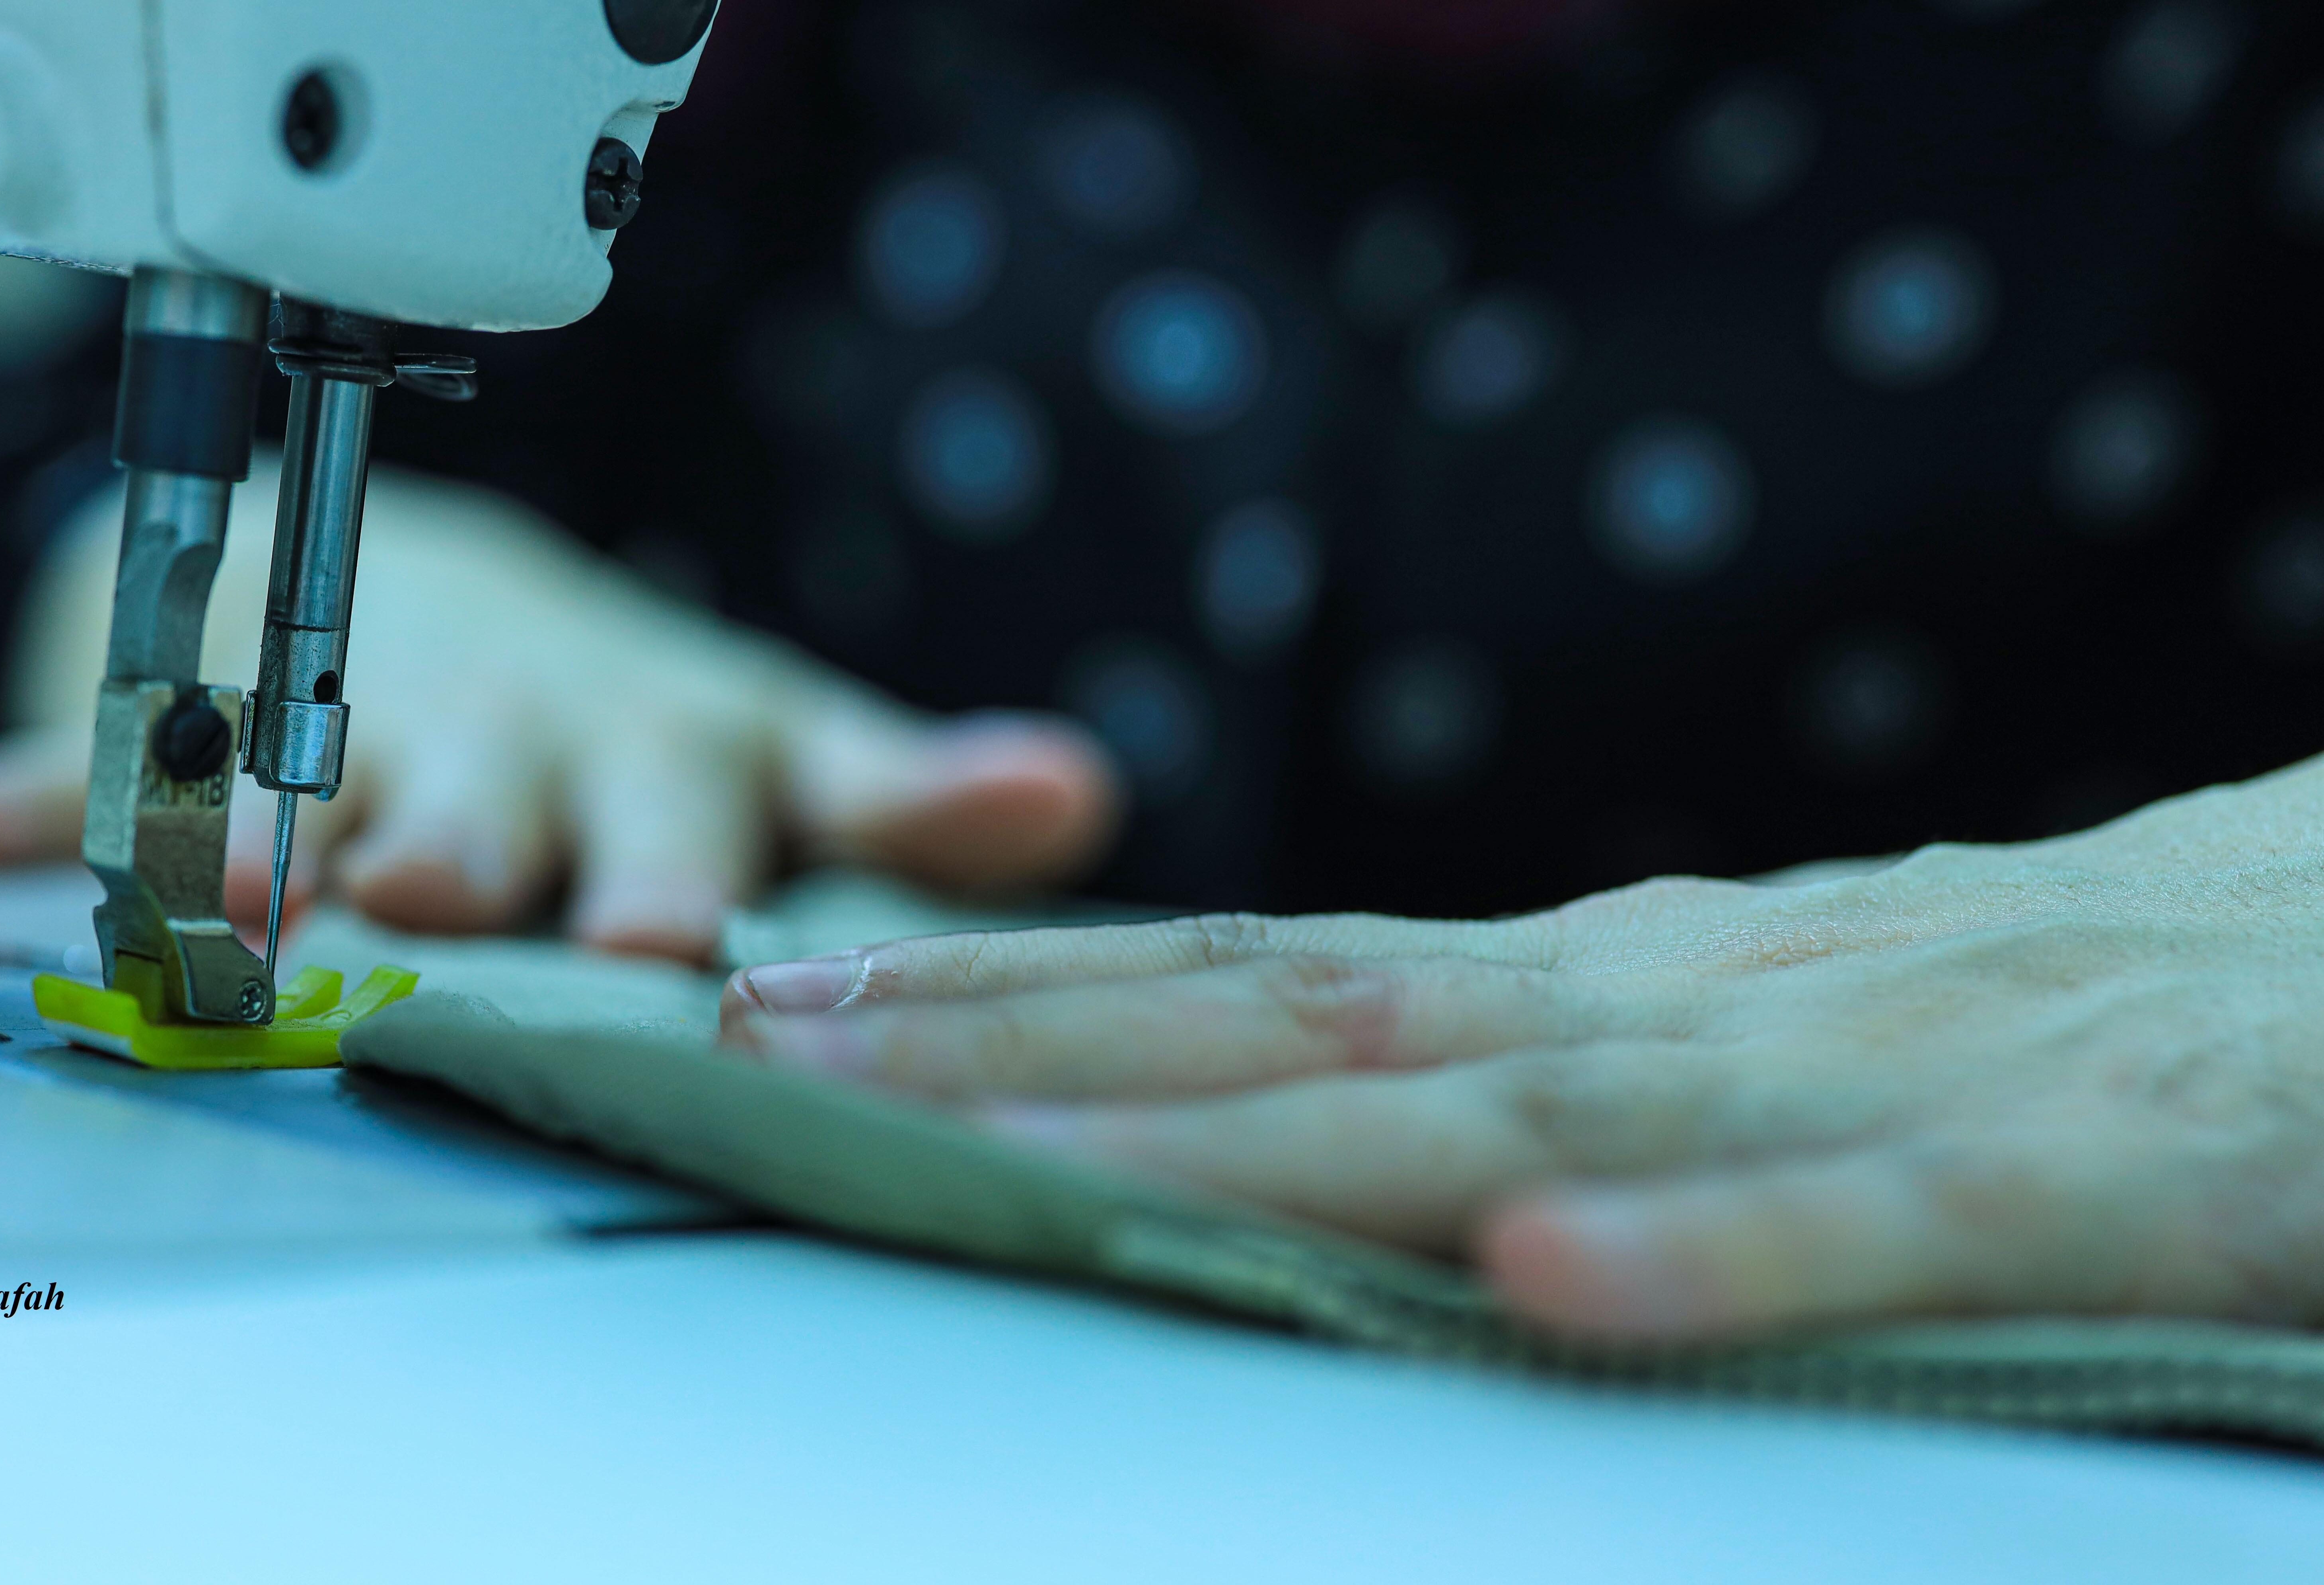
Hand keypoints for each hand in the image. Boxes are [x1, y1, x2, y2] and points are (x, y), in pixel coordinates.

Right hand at [0, 462, 1117, 960]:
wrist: (442, 612)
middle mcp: (536, 734)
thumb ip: (915, 800)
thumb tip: (1071, 797)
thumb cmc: (638, 736)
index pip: (735, 785)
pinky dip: (46, 794)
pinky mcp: (229, 723)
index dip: (715, 855)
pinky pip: (130, 768)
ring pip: (324, 780)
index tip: (692, 929)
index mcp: (684, 747)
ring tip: (254, 883)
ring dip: (286, 828)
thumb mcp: (791, 766)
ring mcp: (374, 725)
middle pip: (521, 793)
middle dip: (491, 840)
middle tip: (469, 891)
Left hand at [720, 762, 2323, 1341]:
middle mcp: (1680, 1006)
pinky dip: (1702, 1255)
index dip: (1032, 988)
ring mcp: (1863, 1087)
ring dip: (1263, 1135)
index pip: (1265, 968)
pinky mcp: (2076, 1185)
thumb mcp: (1742, 1031)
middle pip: (1311, 1022)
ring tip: (1025, 1150)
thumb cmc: (2031, 1005)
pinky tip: (1542, 1288)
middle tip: (788, 1043)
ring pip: (1520, 1114)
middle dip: (1038, 1040)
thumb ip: (1550, 1063)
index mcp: (1610, 980)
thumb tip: (1336, 1105)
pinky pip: (1866, 1236)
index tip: (818, 998)